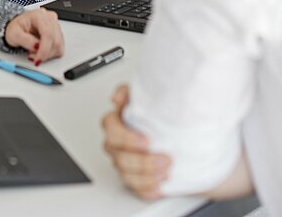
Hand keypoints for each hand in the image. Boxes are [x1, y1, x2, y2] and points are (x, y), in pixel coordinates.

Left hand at [4, 9, 63, 64]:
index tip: (38, 60)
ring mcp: (55, 25)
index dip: (44, 50)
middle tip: (32, 56)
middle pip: (55, 41)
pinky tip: (40, 50)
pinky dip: (50, 54)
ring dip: (47, 54)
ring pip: (58, 45)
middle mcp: (49, 18)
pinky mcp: (58, 33)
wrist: (17, 27)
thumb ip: (25, 40)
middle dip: (44, 54)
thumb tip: (37, 47)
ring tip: (34, 51)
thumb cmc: (15, 28)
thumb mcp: (13, 34)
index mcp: (39, 16)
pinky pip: (59, 48)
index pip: (48, 34)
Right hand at [102, 84, 170, 199]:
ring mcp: (123, 162)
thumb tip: (117, 97)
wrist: (171, 128)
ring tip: (166, 172)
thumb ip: (129, 93)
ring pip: (127, 176)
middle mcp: (115, 144)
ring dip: (147, 177)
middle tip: (165, 159)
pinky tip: (160, 185)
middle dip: (143, 161)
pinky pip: (136, 189)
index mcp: (114, 123)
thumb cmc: (153, 112)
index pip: (111, 129)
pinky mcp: (132, 177)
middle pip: (120, 157)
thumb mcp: (144, 95)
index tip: (147, 141)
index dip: (127, 138)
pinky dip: (148, 189)